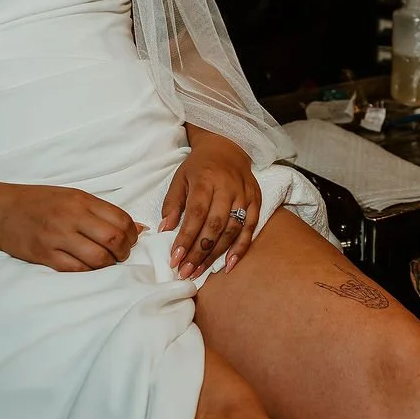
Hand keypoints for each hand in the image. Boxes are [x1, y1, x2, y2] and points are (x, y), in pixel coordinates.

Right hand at [0, 182, 142, 271]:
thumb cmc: (35, 202)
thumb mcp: (70, 197)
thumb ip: (101, 211)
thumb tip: (136, 228)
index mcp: (80, 200)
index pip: (120, 219)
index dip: (131, 234)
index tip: (129, 240)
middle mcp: (71, 216)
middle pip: (114, 239)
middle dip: (124, 251)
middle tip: (120, 255)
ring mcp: (57, 237)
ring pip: (98, 258)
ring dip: (109, 265)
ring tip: (105, 263)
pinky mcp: (45, 255)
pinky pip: (77, 270)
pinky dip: (89, 272)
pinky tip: (88, 268)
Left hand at [163, 132, 260, 278]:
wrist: (227, 147)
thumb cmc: (199, 167)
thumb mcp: (180, 179)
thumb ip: (172, 204)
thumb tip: (164, 231)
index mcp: (206, 181)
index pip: (196, 214)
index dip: (186, 238)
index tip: (175, 259)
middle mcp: (227, 189)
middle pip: (215, 226)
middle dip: (199, 252)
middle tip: (186, 271)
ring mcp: (244, 196)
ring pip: (232, 230)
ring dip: (216, 254)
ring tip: (200, 271)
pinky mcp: (255, 201)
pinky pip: (250, 228)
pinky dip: (241, 248)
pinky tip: (229, 265)